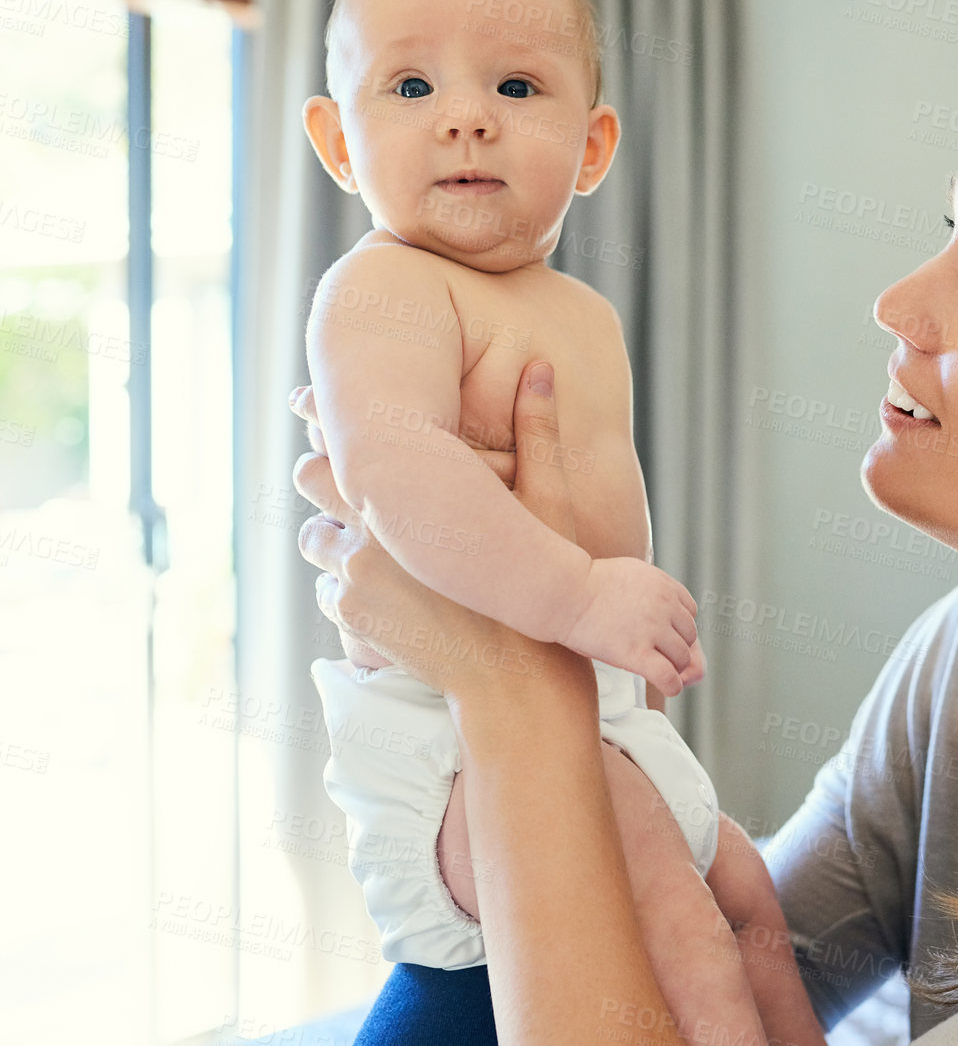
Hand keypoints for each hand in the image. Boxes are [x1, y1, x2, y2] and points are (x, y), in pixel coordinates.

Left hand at [289, 361, 582, 695]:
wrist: (520, 686)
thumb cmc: (545, 587)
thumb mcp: (552, 502)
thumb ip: (537, 431)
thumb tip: (540, 366)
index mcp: (411, 492)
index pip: (339, 434)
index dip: (321, 412)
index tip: (309, 400)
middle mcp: (370, 530)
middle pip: (309, 477)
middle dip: (322, 470)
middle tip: (336, 464)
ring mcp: (354, 578)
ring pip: (313, 537)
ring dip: (332, 532)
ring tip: (365, 535)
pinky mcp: (353, 618)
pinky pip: (328, 587)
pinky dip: (346, 583)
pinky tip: (381, 585)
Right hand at [563, 558, 702, 696]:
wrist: (566, 593)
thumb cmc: (588, 584)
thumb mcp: (631, 572)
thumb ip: (651, 587)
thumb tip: (658, 606)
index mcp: (663, 585)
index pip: (690, 611)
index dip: (678, 626)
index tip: (666, 635)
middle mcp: (664, 606)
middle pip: (689, 635)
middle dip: (677, 646)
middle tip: (661, 655)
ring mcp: (652, 630)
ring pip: (681, 657)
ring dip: (674, 667)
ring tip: (661, 670)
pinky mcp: (636, 654)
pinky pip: (668, 676)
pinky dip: (672, 686)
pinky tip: (669, 688)